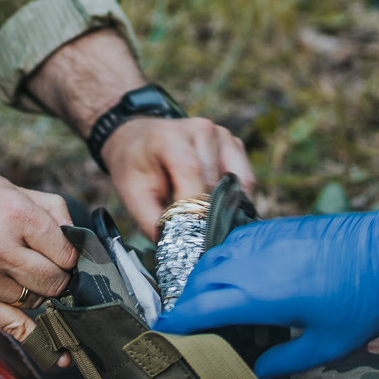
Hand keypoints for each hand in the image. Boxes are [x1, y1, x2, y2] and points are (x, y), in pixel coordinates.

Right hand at [0, 164, 77, 342]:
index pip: (64, 252)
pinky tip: (57, 351)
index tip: (61, 250)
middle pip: (53, 281)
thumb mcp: (11, 189)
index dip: (68, 253)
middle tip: (48, 264)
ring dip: (38, 293)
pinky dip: (37, 337)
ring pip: (35, 302)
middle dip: (58, 276)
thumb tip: (75, 238)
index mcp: (13, 215)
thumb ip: (51, 210)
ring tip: (25, 274)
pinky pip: (13, 326)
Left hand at [102, 116, 254, 239]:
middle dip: (209, 213)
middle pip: (215, 181)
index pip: (191, 170)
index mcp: (169, 136)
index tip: (193, 234)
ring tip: (210, 224)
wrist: (140, 140)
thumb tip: (178, 248)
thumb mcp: (132, 194)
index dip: (195, 205)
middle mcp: (200, 130)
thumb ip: (153, 221)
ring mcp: (222, 135)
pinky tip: (220, 210)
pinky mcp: (235, 145)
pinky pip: (246, 179)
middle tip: (202, 240)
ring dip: (225, 207)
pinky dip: (235, 199)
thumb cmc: (136, 167)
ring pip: (236, 183)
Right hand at [154, 206, 378, 378]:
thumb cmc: (364, 300)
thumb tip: (256, 374)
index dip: (178, 325)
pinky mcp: (275, 227)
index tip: (162, 336)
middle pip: (200, 282)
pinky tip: (231, 274)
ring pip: (214, 257)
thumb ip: (286, 361)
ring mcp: (263, 241)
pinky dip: (222, 259)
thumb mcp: (328, 344)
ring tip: (205, 302)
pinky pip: (234, 242)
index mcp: (260, 296)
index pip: (202, 309)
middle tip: (184, 326)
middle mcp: (252, 264)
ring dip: (201, 280)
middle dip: (186, 304)